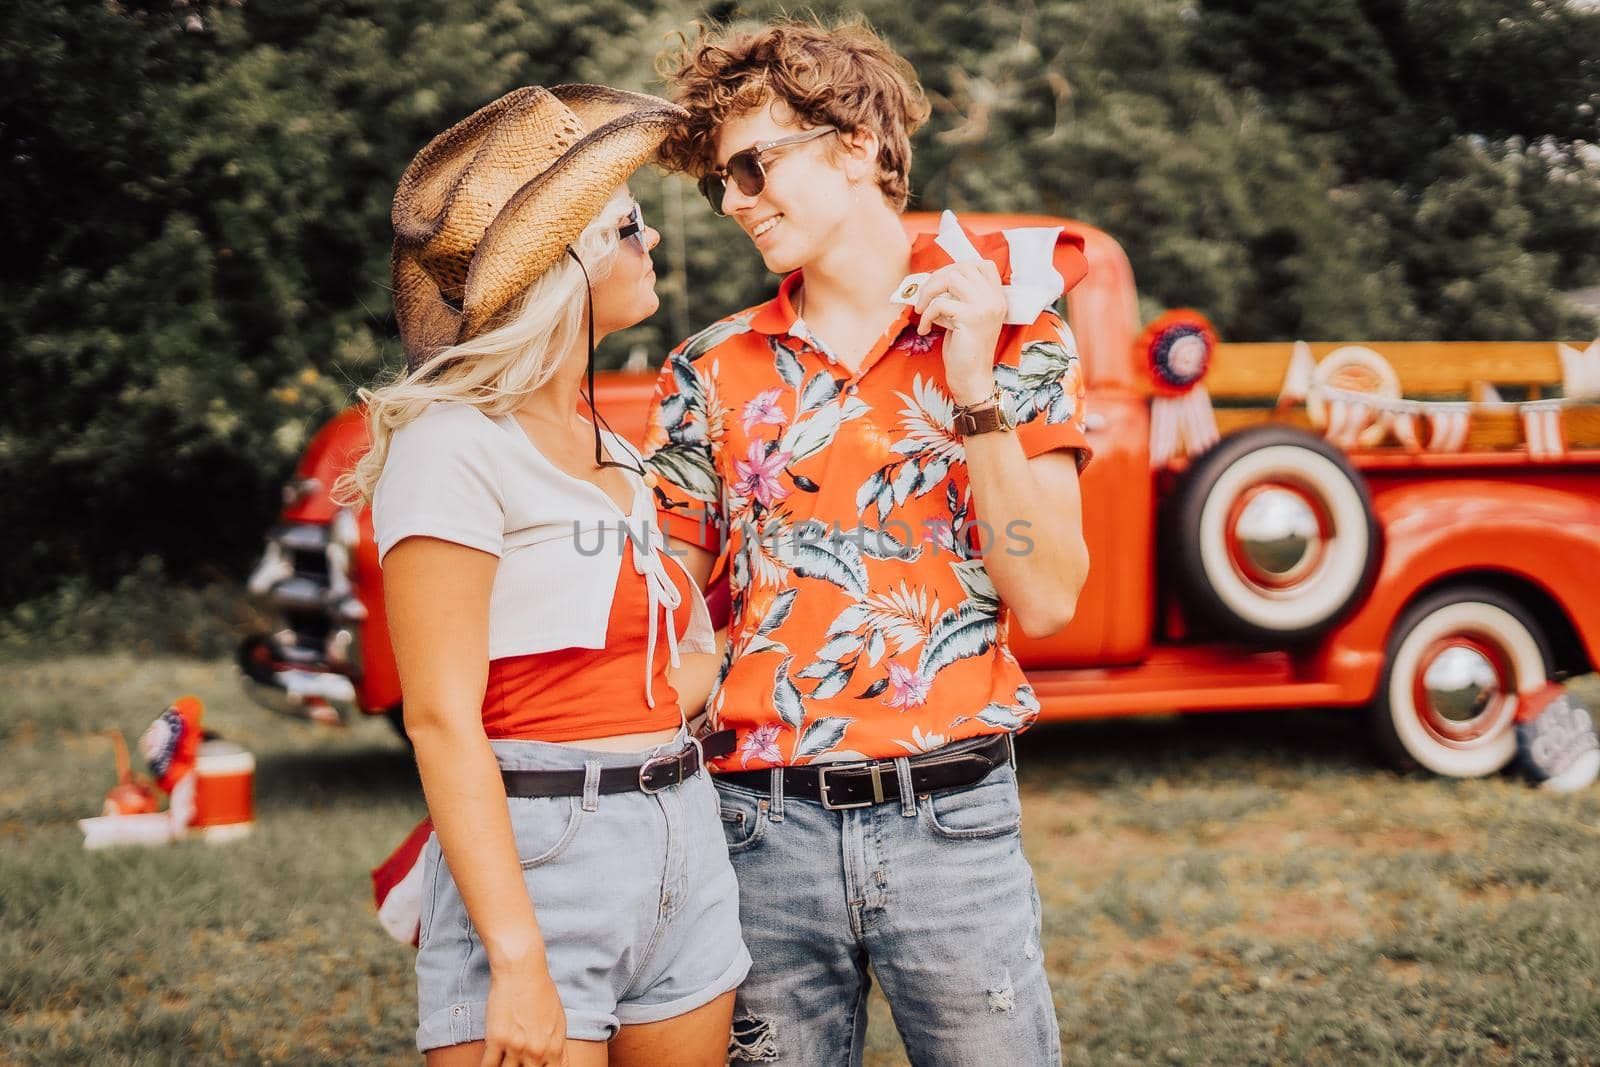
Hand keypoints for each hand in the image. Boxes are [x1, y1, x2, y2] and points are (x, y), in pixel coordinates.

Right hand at [480, 963, 567, 1066]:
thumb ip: (558, 1046)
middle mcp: (536, 1052)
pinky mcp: (496, 1039)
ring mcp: (516, 1047)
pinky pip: (488, 1066)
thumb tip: (560, 1064)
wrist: (522, 971)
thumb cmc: (542, 991)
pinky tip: (488, 1064)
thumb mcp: (559, 1020)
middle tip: (516, 1063)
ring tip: (503, 1062)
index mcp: (554, 1048)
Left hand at [912, 260, 1005, 405]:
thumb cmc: (965, 349)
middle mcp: (994, 299)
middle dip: (937, 278)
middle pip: (962, 267)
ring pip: (951, 278)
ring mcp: (984, 307)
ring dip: (929, 291)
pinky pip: (939, 304)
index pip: (983, 265)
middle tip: (925, 297)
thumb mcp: (968, 317)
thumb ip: (962, 297)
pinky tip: (925, 329)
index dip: (959, 267)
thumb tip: (936, 279)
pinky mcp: (970, 318)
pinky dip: (926, 315)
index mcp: (997, 298)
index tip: (943, 283)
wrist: (972, 378)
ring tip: (921, 309)